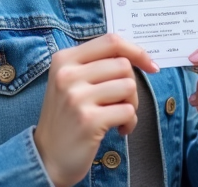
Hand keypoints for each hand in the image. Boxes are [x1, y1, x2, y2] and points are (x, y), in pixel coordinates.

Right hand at [33, 33, 158, 186]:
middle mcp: (68, 74)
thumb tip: (136, 56)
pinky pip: (128, 111)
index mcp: (64, 59)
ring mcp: (76, 97)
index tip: (150, 65)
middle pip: (123, 65)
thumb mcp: (70, 82)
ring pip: (128, 86)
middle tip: (122, 103)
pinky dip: (130, 122)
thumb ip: (96, 65)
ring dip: (131, 104)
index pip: (110, 41)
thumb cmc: (66, 117)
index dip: (136, 51)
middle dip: (131, 86)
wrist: (47, 157)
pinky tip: (118, 129)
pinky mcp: (88, 120)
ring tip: (118, 116)